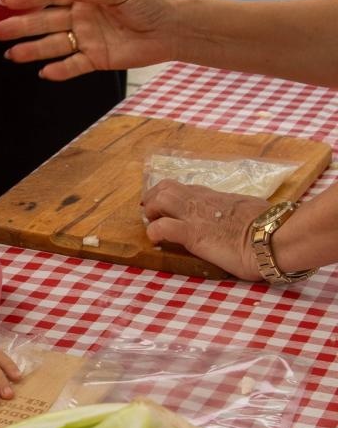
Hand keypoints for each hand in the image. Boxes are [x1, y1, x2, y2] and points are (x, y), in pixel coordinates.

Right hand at [0, 0, 174, 79]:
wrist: (170, 29)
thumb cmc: (148, 3)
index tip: (7, 1)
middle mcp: (81, 17)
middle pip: (45, 22)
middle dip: (21, 26)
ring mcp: (87, 39)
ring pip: (54, 45)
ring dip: (33, 50)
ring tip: (12, 54)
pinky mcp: (96, 59)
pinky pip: (73, 66)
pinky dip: (59, 70)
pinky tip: (43, 72)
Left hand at [143, 180, 267, 279]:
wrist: (275, 237)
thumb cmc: (271, 226)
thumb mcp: (250, 210)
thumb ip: (238, 211)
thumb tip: (241, 216)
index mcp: (216, 197)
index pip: (186, 188)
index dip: (170, 195)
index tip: (165, 207)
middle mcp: (202, 201)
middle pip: (166, 187)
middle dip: (153, 199)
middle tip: (151, 214)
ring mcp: (195, 216)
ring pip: (161, 199)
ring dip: (151, 211)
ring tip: (152, 224)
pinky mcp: (192, 234)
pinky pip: (163, 228)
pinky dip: (154, 232)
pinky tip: (155, 241)